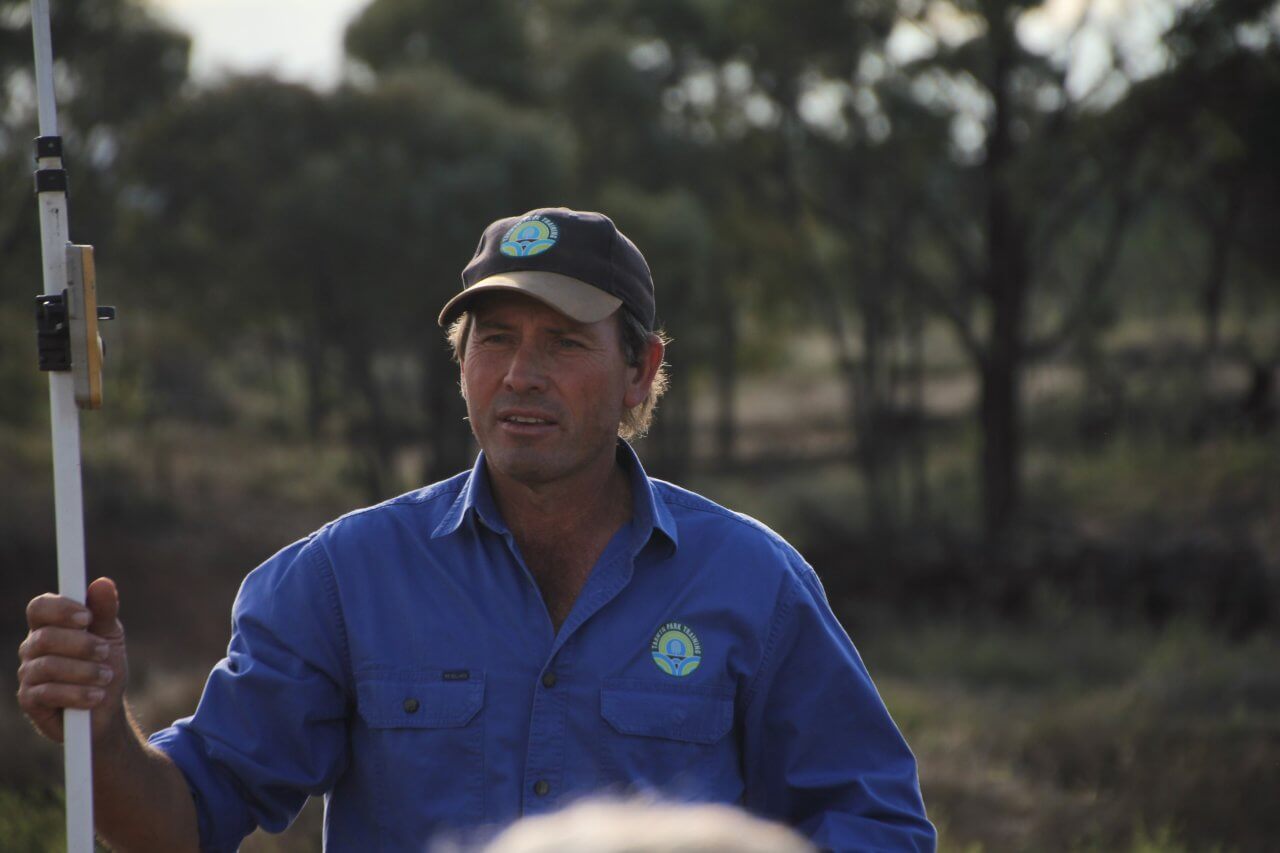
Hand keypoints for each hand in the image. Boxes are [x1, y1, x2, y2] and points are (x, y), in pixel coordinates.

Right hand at [17, 577, 129, 743]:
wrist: (106, 710)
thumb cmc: (104, 666)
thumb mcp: (110, 637)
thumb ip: (104, 611)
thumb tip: (102, 582)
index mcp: (49, 626)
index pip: (39, 607)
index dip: (60, 609)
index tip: (87, 618)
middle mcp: (33, 647)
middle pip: (45, 636)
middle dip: (81, 645)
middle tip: (105, 652)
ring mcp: (28, 674)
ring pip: (48, 665)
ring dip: (84, 672)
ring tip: (106, 678)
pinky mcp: (29, 700)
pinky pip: (47, 693)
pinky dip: (77, 694)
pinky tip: (95, 697)